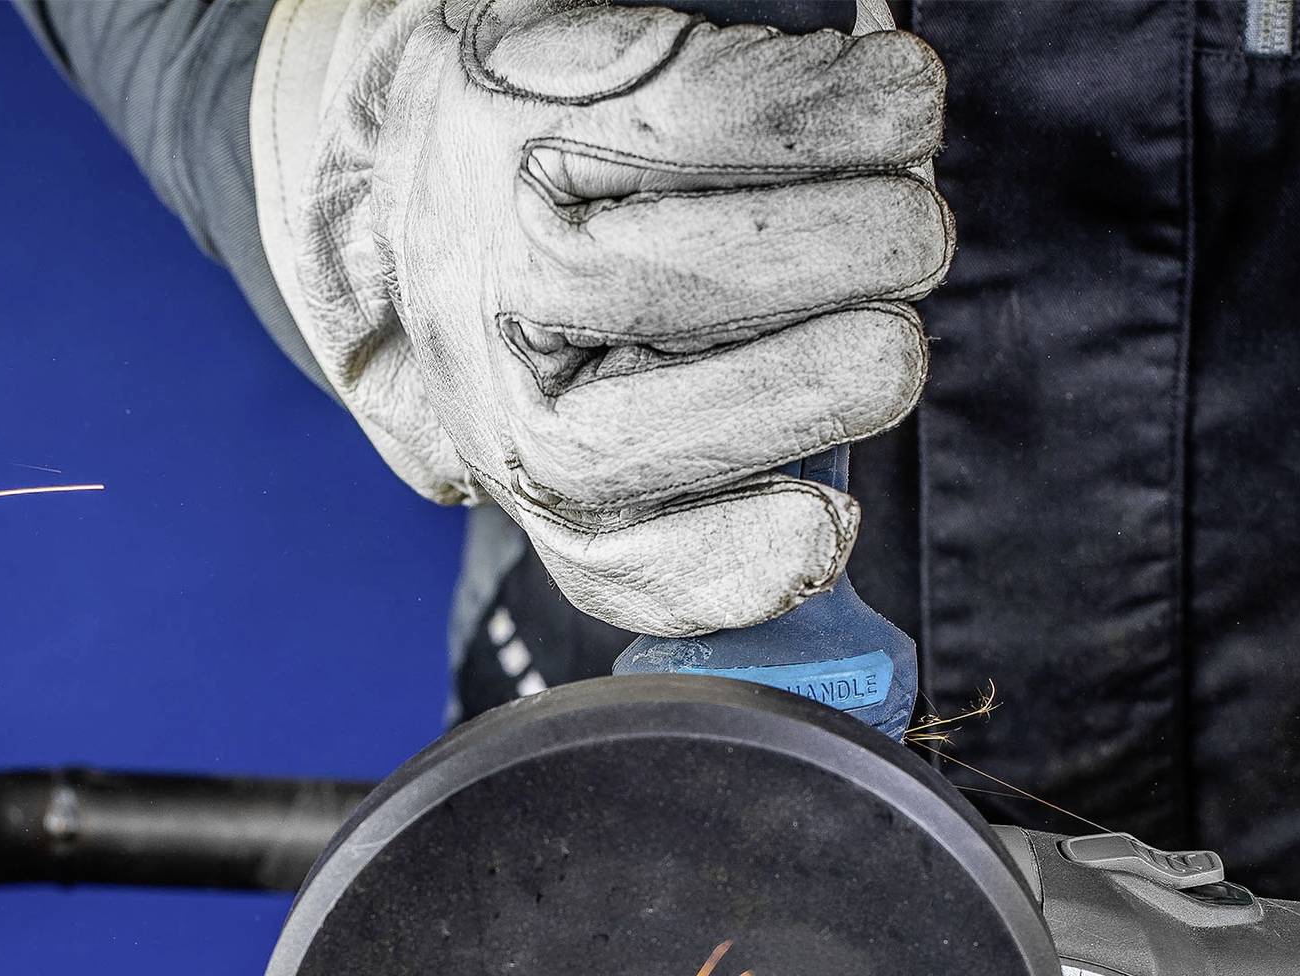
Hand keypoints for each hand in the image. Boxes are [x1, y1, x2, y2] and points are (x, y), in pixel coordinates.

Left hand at [253, 0, 949, 634]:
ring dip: (878, 228)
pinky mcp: (555, 90)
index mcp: (525, 467)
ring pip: (763, 261)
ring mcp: (518, 223)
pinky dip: (858, 106)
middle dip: (864, 356)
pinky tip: (888, 103)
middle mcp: (497, 359)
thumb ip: (685, 506)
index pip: (627, 561)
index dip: (747, 560)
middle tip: (889, 318)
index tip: (831, 526)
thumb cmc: (530, 288)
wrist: (395, 137)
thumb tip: (810, 539)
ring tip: (903, 212)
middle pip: (745, 401)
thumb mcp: (577, 426)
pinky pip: (748, 112)